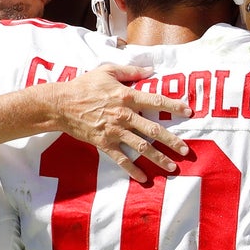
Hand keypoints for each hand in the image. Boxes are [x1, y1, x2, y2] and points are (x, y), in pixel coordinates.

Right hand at [53, 63, 191, 181]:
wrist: (60, 105)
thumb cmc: (84, 86)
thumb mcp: (107, 71)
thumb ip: (131, 71)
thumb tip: (151, 70)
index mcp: (127, 96)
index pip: (156, 101)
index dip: (173, 106)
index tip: (189, 112)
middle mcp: (124, 115)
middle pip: (153, 130)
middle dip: (171, 141)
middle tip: (186, 150)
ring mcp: (115, 131)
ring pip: (141, 147)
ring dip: (158, 158)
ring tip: (172, 167)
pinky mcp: (104, 143)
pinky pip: (121, 159)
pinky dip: (133, 170)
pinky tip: (144, 179)